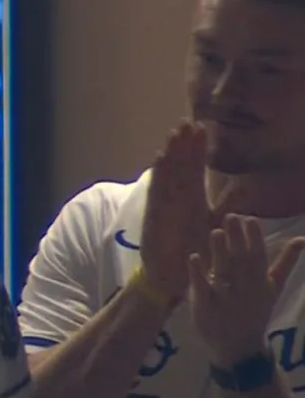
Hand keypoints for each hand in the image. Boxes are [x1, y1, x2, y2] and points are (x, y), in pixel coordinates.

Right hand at [139, 122, 211, 298]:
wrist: (173, 276)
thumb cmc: (193, 253)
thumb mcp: (215, 227)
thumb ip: (227, 208)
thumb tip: (244, 190)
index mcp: (194, 200)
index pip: (196, 169)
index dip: (199, 149)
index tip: (203, 128)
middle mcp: (178, 199)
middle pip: (181, 166)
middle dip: (184, 144)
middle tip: (187, 121)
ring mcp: (165, 205)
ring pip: (168, 173)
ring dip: (171, 153)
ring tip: (174, 133)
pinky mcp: (155, 215)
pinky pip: (156, 191)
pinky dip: (158, 174)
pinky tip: (160, 157)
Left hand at [187, 214, 304, 362]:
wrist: (239, 346)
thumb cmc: (255, 310)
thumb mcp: (272, 287)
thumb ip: (285, 262)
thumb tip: (301, 238)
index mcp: (260, 282)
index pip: (258, 257)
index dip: (254, 239)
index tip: (250, 219)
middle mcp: (244, 288)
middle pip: (240, 261)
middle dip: (236, 240)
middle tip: (231, 216)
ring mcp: (224, 298)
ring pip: (222, 272)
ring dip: (218, 252)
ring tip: (215, 232)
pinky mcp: (205, 307)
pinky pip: (202, 289)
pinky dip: (198, 274)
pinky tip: (193, 257)